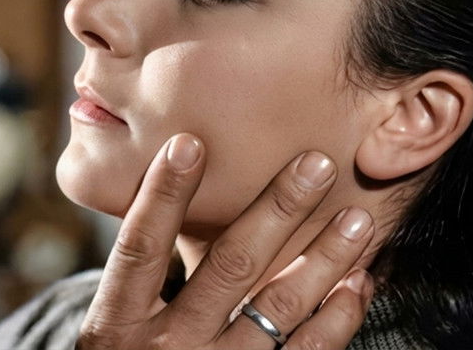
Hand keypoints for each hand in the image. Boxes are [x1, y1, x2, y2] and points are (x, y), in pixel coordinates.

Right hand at [78, 134, 374, 349]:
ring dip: (325, 257)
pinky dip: (339, 316)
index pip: (141, 247)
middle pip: (230, 266)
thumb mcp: (114, 326)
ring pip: (280, 305)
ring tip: (356, 218)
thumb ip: (139, 272)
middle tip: (317, 164)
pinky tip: (358, 283)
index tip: (189, 144)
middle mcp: (168, 348)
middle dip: (278, 209)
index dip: (163, 195)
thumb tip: (167, 184)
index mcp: (118, 322)